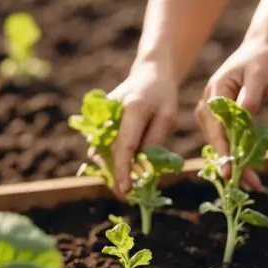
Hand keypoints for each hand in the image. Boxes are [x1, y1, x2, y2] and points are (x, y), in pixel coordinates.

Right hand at [108, 60, 178, 197]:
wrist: (149, 72)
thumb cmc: (163, 95)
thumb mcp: (168, 117)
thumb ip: (155, 141)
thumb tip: (144, 168)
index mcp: (133, 110)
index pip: (125, 146)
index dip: (124, 171)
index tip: (126, 190)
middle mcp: (111, 113)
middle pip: (108, 152)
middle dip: (115, 175)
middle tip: (125, 195)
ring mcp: (102, 115)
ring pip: (100, 151)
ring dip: (110, 168)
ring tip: (124, 185)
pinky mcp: (99, 119)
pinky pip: (100, 144)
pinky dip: (109, 158)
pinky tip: (120, 169)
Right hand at [195, 38, 267, 189]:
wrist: (261, 49)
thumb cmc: (261, 59)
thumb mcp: (260, 75)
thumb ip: (252, 95)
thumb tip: (246, 113)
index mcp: (215, 92)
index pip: (217, 127)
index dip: (224, 151)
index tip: (230, 171)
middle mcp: (208, 103)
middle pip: (216, 139)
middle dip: (231, 162)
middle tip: (249, 184)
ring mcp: (213, 111)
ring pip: (220, 143)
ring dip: (235, 162)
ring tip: (252, 182)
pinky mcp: (222, 117)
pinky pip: (227, 139)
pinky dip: (237, 153)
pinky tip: (249, 169)